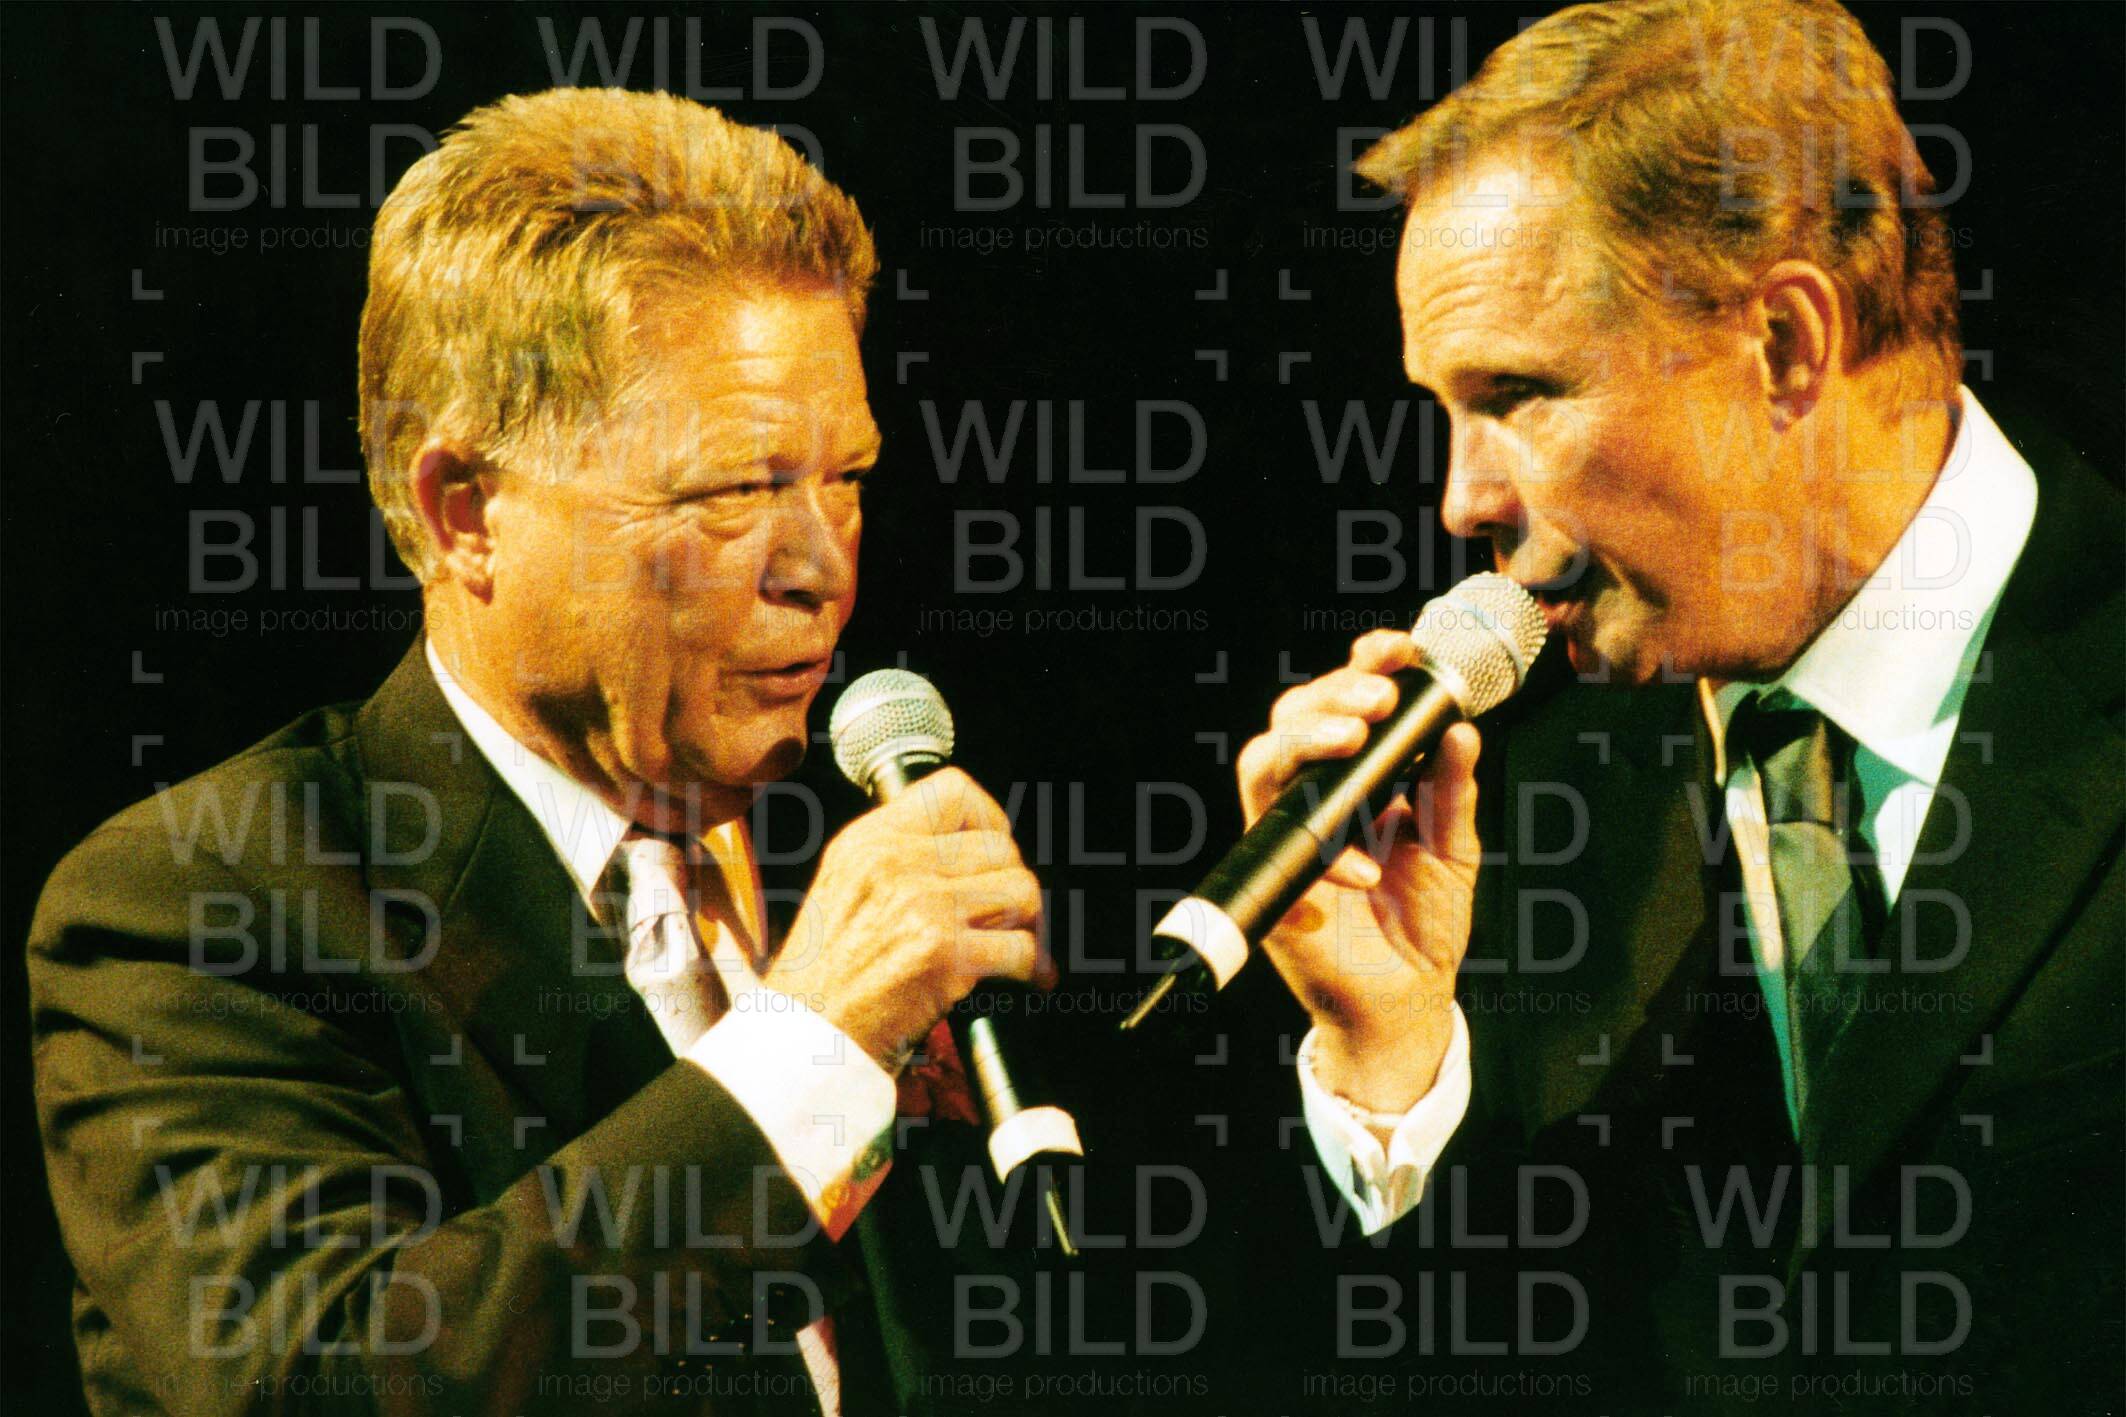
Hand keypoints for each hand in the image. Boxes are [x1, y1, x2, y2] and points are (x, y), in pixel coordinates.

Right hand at [767, 768, 1049, 1067]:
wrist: (805, 1034)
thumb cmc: (826, 972)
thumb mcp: (846, 884)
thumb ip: (900, 855)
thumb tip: (978, 844)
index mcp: (870, 840)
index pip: (955, 790)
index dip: (988, 818)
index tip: (990, 854)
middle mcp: (896, 863)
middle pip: (1000, 846)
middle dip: (1011, 885)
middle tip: (1004, 917)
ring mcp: (922, 906)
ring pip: (1022, 890)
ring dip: (1025, 924)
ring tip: (1006, 944)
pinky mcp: (943, 954)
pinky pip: (1021, 946)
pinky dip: (1026, 967)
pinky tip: (1012, 977)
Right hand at [1234, 628, 1482, 1113]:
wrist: (1407, 1002)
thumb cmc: (1423, 922)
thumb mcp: (1455, 847)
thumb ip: (1453, 790)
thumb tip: (1459, 729)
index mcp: (1355, 779)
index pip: (1342, 704)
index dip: (1362, 666)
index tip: (1398, 649)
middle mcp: (1313, 799)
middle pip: (1291, 719)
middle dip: (1330, 695)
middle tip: (1376, 698)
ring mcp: (1288, 839)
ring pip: (1261, 764)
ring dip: (1304, 743)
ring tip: (1352, 740)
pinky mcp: (1276, 886)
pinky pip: (1279, 851)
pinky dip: (1329, 856)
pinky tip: (1366, 869)